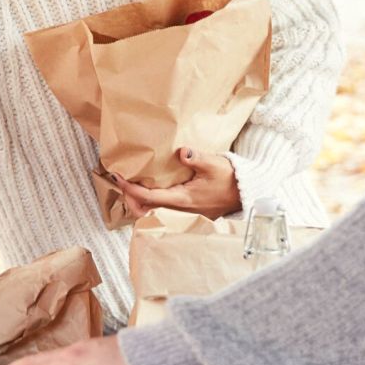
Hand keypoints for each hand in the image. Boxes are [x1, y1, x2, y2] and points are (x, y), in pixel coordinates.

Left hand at [111, 147, 241, 219]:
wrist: (247, 193)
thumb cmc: (231, 179)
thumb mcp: (214, 164)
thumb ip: (196, 158)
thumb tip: (181, 152)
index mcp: (183, 199)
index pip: (150, 197)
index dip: (131, 188)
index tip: (118, 177)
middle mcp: (181, 209)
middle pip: (147, 208)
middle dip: (130, 196)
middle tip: (120, 180)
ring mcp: (185, 212)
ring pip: (154, 209)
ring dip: (140, 198)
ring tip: (132, 181)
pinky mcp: (188, 210)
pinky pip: (164, 206)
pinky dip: (152, 198)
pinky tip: (151, 185)